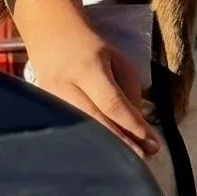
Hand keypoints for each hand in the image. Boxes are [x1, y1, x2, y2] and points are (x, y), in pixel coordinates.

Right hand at [28, 27, 159, 159]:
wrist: (50, 34)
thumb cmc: (90, 47)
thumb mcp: (117, 58)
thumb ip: (129, 89)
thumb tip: (135, 125)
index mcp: (88, 68)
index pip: (112, 103)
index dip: (133, 126)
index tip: (153, 143)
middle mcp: (65, 87)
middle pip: (95, 123)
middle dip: (122, 145)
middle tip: (144, 160)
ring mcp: (49, 101)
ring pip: (81, 133)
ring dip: (106, 150)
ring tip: (128, 161)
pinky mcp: (42, 112)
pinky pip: (70, 133)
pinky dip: (89, 145)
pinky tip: (104, 155)